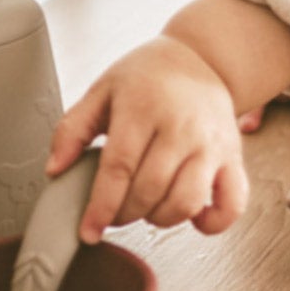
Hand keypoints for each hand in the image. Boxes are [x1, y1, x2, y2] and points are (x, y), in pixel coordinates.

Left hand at [48, 36, 248, 241]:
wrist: (200, 59)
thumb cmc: (148, 77)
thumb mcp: (102, 90)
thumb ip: (72, 129)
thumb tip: (55, 170)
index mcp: (144, 107)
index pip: (119, 168)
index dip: (101, 206)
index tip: (89, 231)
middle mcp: (182, 126)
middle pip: (150, 190)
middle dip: (125, 214)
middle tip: (115, 211)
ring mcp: (212, 144)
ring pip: (186, 201)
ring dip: (159, 218)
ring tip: (148, 207)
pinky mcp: (234, 158)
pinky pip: (232, 204)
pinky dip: (211, 222)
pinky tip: (192, 216)